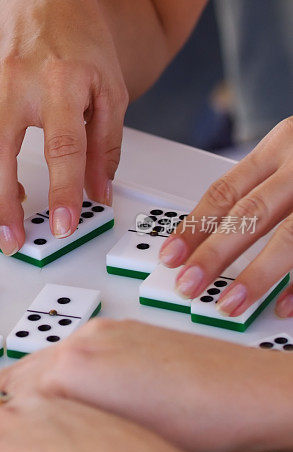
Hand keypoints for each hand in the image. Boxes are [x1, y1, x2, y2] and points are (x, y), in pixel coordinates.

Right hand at [0, 0, 127, 254]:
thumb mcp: (111, 93)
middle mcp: (16, 80)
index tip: (63, 226)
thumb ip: (105, 147)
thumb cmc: (84, 48)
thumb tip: (98, 196)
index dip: (62, 190)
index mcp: (62, 79)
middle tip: (13, 240)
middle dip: (0, 203)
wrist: (49, 3)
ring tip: (6, 220)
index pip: (61, 145)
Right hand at [0, 319, 292, 451]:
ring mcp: (99, 333)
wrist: (250, 393)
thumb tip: (32, 440)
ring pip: (35, 361)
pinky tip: (33, 384)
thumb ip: (61, 435)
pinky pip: (64, 351)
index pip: (3, 401)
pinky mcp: (118, 329)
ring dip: (3, 384)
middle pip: (9, 378)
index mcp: (72, 374)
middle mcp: (78, 345)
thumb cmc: (202, 432)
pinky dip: (41, 371)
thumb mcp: (114, 446)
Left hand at [158, 117, 292, 317]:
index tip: (171, 256)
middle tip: (188, 285)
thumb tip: (208, 239)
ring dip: (258, 275)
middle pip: (252, 213)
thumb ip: (260, 189)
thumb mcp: (291, 155)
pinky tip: (286, 306)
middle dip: (216, 254)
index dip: (194, 226)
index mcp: (281, 146)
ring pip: (291, 235)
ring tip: (232, 303)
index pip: (226, 190)